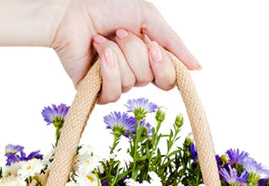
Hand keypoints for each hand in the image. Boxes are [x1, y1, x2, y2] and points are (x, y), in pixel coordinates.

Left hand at [51, 0, 200, 102]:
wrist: (70, 10)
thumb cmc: (106, 7)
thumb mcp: (148, 18)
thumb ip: (174, 44)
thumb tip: (198, 69)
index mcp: (148, 56)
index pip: (169, 79)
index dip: (164, 67)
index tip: (153, 45)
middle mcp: (133, 72)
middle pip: (150, 78)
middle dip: (136, 52)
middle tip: (120, 32)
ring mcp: (115, 83)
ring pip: (131, 83)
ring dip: (119, 55)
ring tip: (103, 39)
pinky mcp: (96, 92)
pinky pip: (113, 94)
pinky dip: (107, 69)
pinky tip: (98, 51)